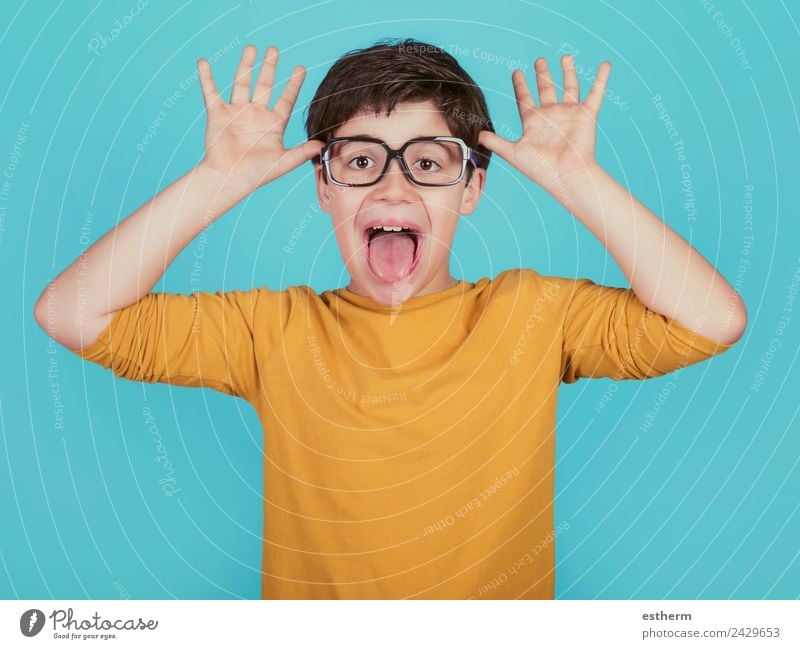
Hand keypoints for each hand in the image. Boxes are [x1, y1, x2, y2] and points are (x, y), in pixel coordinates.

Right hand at [196, 44, 323, 191]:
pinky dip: (206, 78)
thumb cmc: (256, 174)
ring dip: (246, 65)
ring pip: (242, 83)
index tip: (300, 68)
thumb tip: (323, 145)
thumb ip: (302, 152)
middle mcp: (255, 115)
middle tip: (273, 49)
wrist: (229, 179)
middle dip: (269, 67)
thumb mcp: (283, 162)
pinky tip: (203, 63)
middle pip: (264, 86)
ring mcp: (236, 113)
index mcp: (272, 124)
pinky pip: (211, 92)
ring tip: (251, 48)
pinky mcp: (218, 114)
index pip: (286, 100)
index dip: (293, 84)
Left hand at [478, 55, 610, 193]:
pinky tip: (605, 65)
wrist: (566, 175)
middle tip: (539, 61)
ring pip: (569, 87)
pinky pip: (596, 93)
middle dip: (542, 74)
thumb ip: (496, 142)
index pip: (524, 99)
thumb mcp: (514, 153)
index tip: (516, 72)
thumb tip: (477, 136)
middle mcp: (551, 115)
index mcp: (534, 122)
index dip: (520, 85)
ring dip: (567, 72)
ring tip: (565, 57)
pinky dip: (601, 79)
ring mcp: (569, 114)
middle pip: (546, 89)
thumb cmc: (541, 168)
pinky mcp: (586, 115)